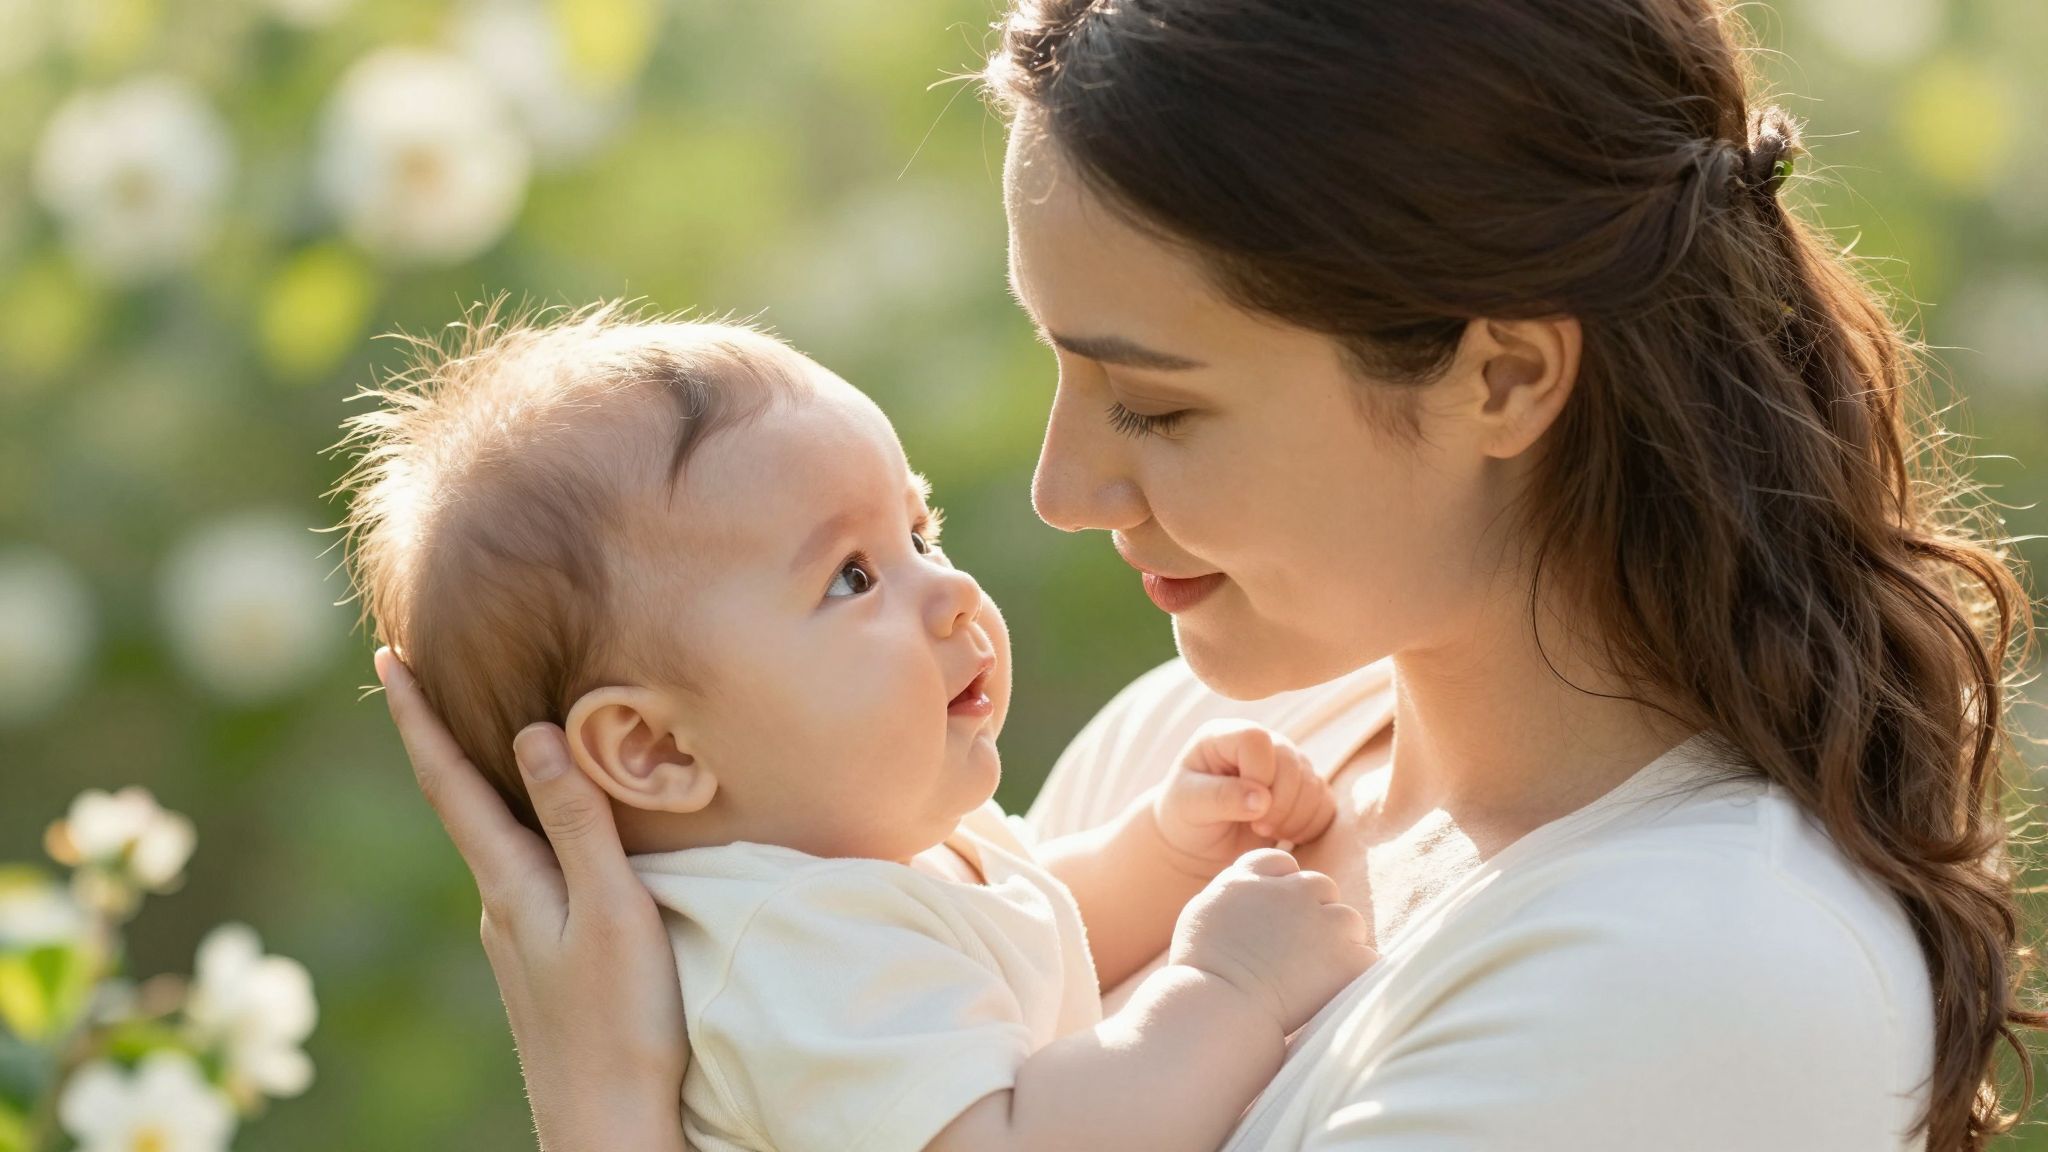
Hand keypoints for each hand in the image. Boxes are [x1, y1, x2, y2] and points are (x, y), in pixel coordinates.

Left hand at [376, 648, 687, 1151]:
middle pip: (462, 803)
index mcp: (507, 884)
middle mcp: (499, 904)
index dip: (418, 718)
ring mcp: (518, 936)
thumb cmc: (619, 1022)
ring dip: (480, 780)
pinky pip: (523, 869)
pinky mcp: (544, 960)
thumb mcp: (610, 909)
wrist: (608, 1128)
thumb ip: (576, 822)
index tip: (386, 658)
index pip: (451, 782)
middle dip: (441, 737)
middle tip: (420, 674)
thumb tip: (531, 733)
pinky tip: (544, 829)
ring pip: (493, 837)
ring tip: (480, 731)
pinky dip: (520, 825)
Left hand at [1151, 720, 1336, 873]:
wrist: (1200, 843)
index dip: (1257, 776)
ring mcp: (1285, 764)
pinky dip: (1310, 825)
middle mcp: (1261, 743)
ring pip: (1313, 783)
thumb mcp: (1188, 806)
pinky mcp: (1304, 790)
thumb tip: (1262, 800)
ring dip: (1294, 817)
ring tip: (1265, 833)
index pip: (1256, 740)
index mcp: (1224, 736)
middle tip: (1257, 828)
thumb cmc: (1186, 818)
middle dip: (1279, 803)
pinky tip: (1285, 835)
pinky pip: (1326, 803)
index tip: (1245, 809)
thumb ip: (1220, 798)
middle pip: (1291, 761)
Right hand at [1167, 849, 1374, 1035]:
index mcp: (1252, 878)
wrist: (1222, 1004)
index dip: (1283, 887)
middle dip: (1314, 912)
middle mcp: (1291, 891)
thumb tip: (1255, 893)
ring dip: (1338, 941)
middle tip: (1297, 951)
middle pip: (1319, 887)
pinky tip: (1330, 990)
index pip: (1281, 863)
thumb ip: (1234, 893)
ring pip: (1348, 920)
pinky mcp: (1348, 957)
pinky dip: (1354, 972)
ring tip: (1313, 974)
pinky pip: (1366, 958)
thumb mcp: (1202, 912)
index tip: (1276, 915)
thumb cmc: (1202, 970)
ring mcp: (1323, 921)